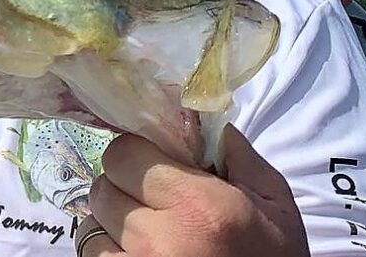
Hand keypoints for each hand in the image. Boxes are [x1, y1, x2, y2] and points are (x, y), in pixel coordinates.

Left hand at [76, 125, 308, 255]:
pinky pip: (93, 251)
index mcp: (197, 204)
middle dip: (124, 186)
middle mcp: (159, 235)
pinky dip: (108, 247)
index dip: (136, 155)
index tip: (154, 166)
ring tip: (147, 230)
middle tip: (153, 200)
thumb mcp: (274, 205)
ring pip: (92, 222)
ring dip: (113, 221)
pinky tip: (137, 251)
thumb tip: (206, 121)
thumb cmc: (272, 256)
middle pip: (104, 185)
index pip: (124, 153)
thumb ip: (240, 158)